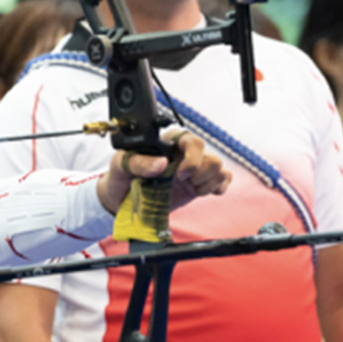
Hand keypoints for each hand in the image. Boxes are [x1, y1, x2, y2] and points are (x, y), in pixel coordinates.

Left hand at [98, 130, 229, 213]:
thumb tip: (161, 163)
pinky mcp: (198, 185)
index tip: (180, 174)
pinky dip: (218, 187)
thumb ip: (138, 162)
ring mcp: (193, 170)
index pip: (192, 141)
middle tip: (180, 183)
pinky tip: (201, 192)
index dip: (192, 157)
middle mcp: (183, 155)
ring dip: (207, 183)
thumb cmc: (120, 178)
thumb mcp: (120, 166)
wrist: (119, 200)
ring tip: (188, 189)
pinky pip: (223, 180)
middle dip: (199, 174)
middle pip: (211, 157)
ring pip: (218, 169)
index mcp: (167, 144)